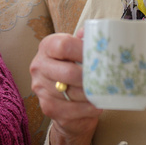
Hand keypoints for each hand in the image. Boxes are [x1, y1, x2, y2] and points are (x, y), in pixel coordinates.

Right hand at [30, 29, 101, 144]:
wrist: (62, 93)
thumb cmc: (74, 66)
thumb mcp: (78, 50)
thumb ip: (86, 41)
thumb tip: (99, 34)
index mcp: (47, 46)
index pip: (64, 46)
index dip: (84, 52)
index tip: (99, 57)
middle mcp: (39, 66)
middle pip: (68, 72)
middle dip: (89, 78)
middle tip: (106, 79)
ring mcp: (41, 88)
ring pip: (72, 94)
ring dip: (91, 95)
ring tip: (104, 93)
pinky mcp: (47, 108)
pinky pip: (71, 111)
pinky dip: (87, 109)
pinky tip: (96, 105)